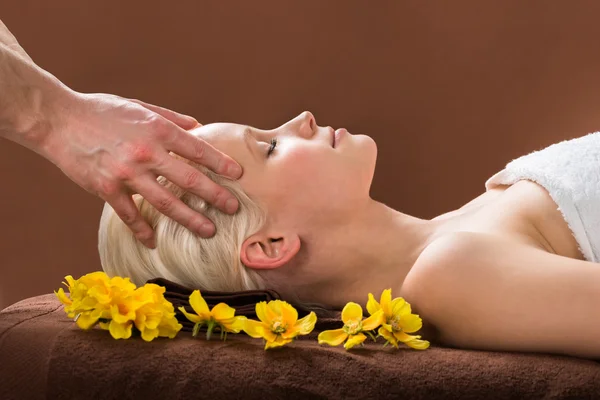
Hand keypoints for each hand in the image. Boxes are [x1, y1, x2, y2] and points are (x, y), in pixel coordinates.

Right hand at [44, 92, 242, 247]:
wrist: (58, 119)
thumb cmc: (103, 110)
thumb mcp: (141, 107)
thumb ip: (172, 118)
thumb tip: (199, 128)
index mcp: (157, 130)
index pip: (197, 150)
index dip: (220, 163)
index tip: (238, 175)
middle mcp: (146, 153)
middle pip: (188, 180)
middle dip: (214, 196)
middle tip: (233, 209)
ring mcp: (126, 173)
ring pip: (165, 203)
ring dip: (189, 219)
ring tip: (208, 230)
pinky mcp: (106, 188)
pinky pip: (129, 214)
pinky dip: (142, 229)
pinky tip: (154, 242)